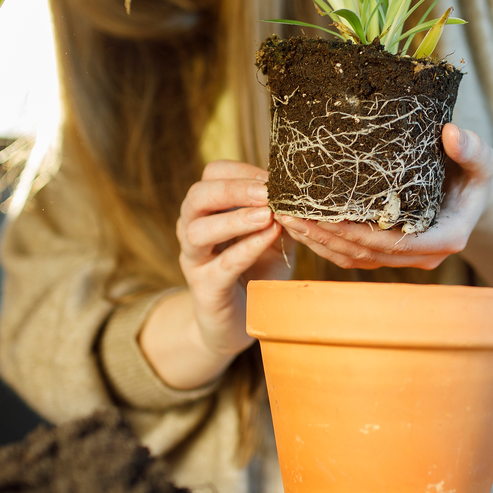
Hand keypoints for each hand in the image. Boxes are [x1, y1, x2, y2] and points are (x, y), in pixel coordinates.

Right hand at [172, 160, 291, 362]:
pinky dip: (245, 248)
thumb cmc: (257, 272)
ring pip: (198, 231)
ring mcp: (195, 260)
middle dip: (233, 190)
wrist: (241, 321)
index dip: (241, 171)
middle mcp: (192, 229)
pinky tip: (267, 237)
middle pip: (198, 196)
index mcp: (207, 210)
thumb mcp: (273, 237)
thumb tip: (300, 191)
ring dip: (234, 219)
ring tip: (267, 215)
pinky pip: (221, 265)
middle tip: (266, 192)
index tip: (272, 176)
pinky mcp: (205, 288)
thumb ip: (281, 214)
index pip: (213, 175)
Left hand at [277, 123, 492, 269]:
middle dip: (325, 237)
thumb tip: (452, 133)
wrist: (469, 191)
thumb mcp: (482, 160)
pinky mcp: (387, 254)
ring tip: (284, 218)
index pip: (394, 242)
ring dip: (317, 242)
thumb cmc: (473, 173)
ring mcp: (404, 259)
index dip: (357, 233)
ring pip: (354, 259)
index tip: (324, 216)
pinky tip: (298, 226)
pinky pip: (352, 257)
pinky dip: (323, 245)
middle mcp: (423, 256)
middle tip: (289, 213)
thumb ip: (472, 148)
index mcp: (446, 238)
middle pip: (367, 254)